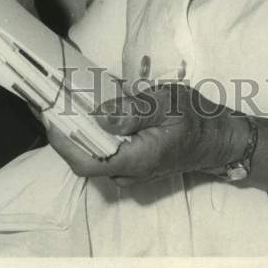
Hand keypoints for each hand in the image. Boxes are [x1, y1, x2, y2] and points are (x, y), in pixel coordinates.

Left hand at [39, 82, 249, 187]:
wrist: (221, 139)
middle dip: (64, 127)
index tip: (46, 113)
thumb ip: (133, 112)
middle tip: (49, 97)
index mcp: (134, 160)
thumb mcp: (167, 105)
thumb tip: (99, 115)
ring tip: (63, 97)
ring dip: (77, 126)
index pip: (84, 160)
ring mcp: (130, 168)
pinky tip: (89, 105)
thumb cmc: (197, 119)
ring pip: (93, 150)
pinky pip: (105, 147)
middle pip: (83, 155)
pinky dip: (93, 128)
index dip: (60, 139)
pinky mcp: (133, 159)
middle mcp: (127, 171)